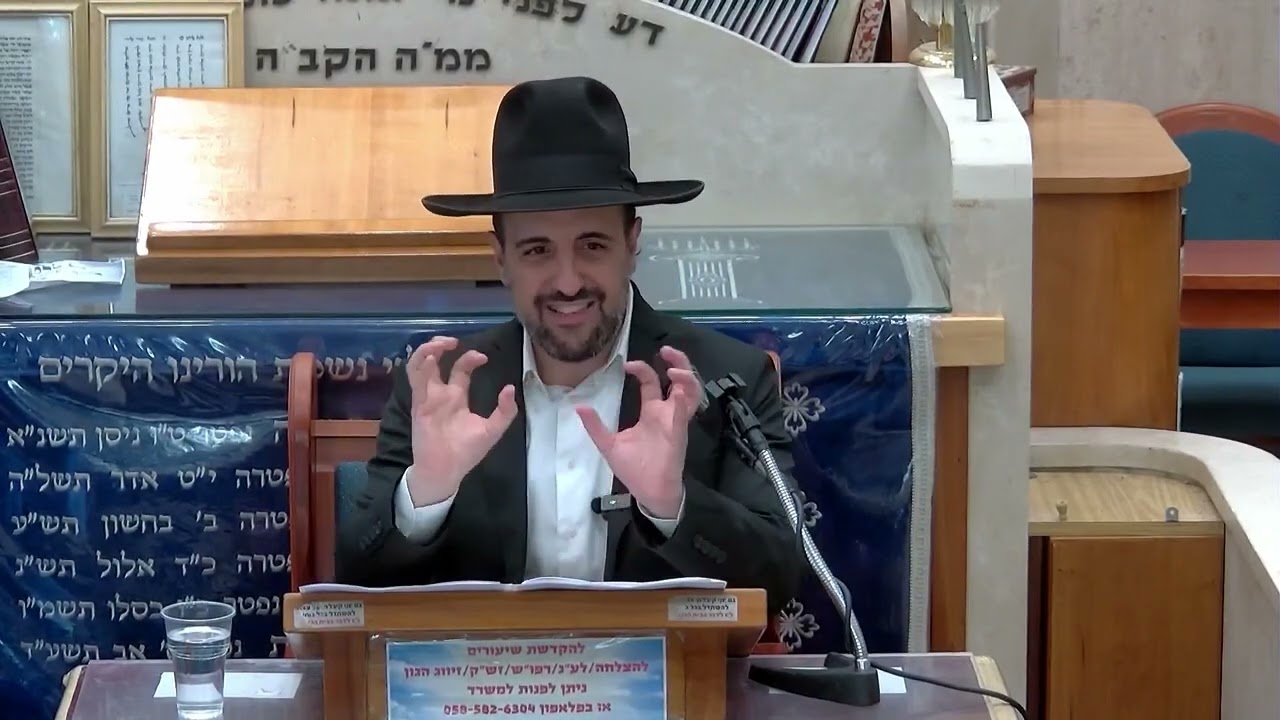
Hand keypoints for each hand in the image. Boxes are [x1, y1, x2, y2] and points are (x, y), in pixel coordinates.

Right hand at [405, 336, 517, 506]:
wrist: (446, 472)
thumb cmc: (467, 452)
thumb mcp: (492, 430)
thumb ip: (504, 411)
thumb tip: (510, 388)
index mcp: (457, 397)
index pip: (460, 369)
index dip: (469, 358)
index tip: (483, 357)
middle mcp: (441, 393)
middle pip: (436, 361)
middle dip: (442, 345)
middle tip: (452, 341)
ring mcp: (428, 397)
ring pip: (421, 366)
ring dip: (427, 351)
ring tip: (439, 344)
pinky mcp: (419, 404)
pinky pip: (415, 381)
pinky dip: (420, 366)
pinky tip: (431, 358)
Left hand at [576, 345, 700, 518]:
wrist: (648, 492)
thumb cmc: (634, 469)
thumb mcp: (609, 444)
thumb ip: (595, 425)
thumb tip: (578, 407)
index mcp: (651, 412)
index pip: (651, 382)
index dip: (643, 369)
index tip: (628, 364)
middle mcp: (666, 412)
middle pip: (678, 380)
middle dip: (677, 361)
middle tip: (667, 350)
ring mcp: (675, 420)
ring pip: (690, 391)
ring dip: (686, 375)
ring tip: (674, 367)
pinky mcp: (679, 431)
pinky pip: (686, 411)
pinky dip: (685, 398)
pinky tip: (678, 388)